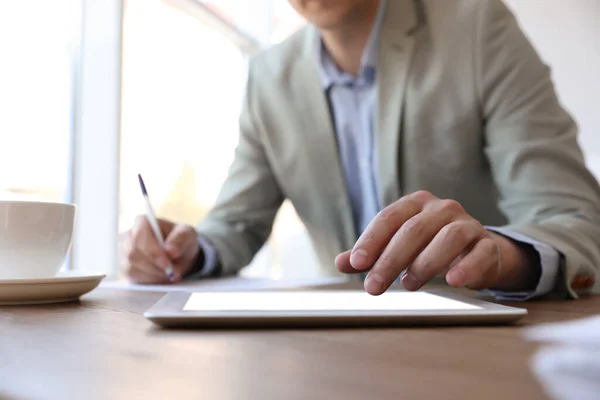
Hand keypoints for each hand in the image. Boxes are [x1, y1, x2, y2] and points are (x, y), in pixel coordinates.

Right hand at [120, 216, 199, 283]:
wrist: (179, 253)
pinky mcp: (126, 268)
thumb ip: (180, 240)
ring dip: (153, 274)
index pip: (140, 235)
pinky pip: (132, 277)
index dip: (152, 251)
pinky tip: (161, 278)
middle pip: (133, 253)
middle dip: (154, 266)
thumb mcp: (187, 235)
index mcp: (142, 222)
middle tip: (172, 273)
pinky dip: (149, 280)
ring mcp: (125, 253)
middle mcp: (129, 236)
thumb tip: (171, 251)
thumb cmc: (181, 239)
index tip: (166, 263)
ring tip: (170, 275)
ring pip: (131, 267)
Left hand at [335, 191, 535, 294]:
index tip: (358, 263)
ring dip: (424, 264)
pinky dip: (467, 267)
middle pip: (413, 230)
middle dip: (390, 260)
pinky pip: (479, 253)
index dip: (371, 240)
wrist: (476, 252)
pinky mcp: (487, 245)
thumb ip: (370, 254)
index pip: (389, 218)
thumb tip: (341, 263)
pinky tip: (452, 282)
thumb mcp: (397, 247)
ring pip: (446, 239)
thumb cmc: (428, 247)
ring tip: (408, 285)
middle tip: (374, 286)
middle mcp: (442, 208)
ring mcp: (467, 224)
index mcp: (415, 204)